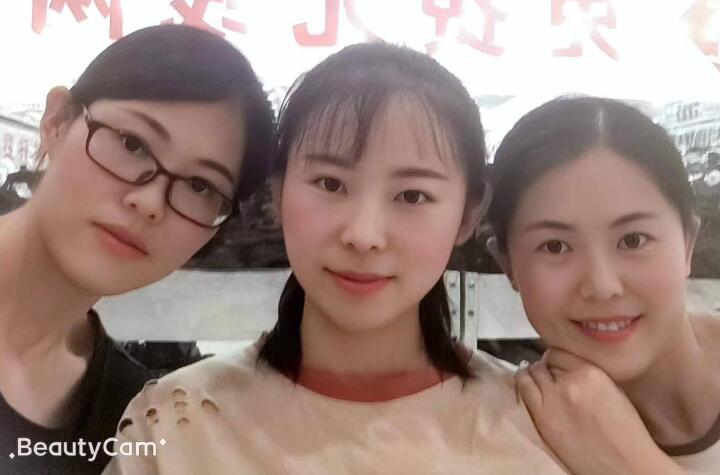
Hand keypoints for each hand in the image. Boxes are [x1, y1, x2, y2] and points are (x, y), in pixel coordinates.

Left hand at [516, 348, 683, 474]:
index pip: (560, 352)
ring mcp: (552, 399)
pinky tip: (526, 383)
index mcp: (591, 372)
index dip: (558, 358)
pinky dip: (523, 382)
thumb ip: (589, 372)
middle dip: (548, 366)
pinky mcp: (541, 417)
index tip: (559, 364)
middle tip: (550, 374)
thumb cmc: (625, 431)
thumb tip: (569, 364)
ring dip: (534, 373)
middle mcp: (570, 382)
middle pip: (546, 361)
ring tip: (537, 378)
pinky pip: (523, 388)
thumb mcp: (613, 389)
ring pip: (532, 372)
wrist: (624, 464)